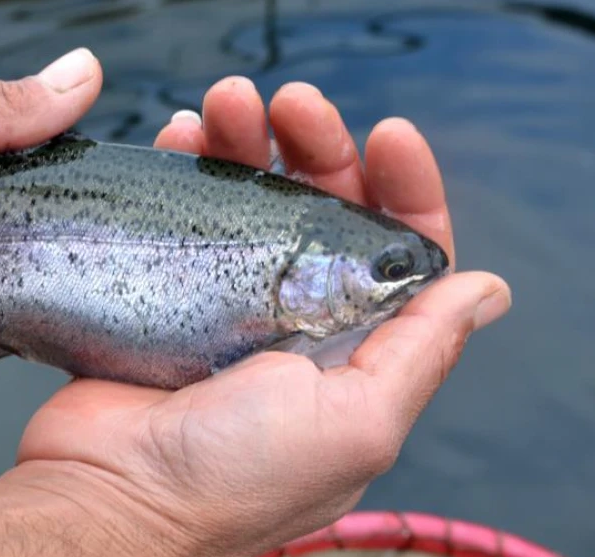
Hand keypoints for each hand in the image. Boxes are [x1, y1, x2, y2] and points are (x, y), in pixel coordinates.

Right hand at [0, 79, 511, 555]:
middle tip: (288, 101)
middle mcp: (295, 322)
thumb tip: (487, 290)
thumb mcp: (354, 423)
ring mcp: (225, 303)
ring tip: (223, 104)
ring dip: (245, 141)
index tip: (387, 135)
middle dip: (314, 144)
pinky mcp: (163, 289)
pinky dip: (185, 167)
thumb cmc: (230, 476)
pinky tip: (180, 137)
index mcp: (353, 352)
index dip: (404, 188)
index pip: (401, 253)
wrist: (108, 494)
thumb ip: (419, 353)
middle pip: (322, 208)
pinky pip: (184, 212)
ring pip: (252, 200)